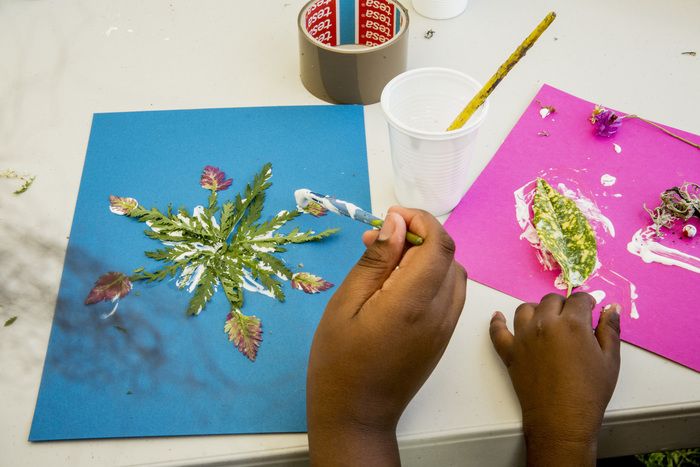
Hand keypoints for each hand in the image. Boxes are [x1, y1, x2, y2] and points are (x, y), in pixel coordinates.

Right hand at [307, 207, 466, 465]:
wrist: (357, 414)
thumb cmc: (338, 360)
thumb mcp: (346, 303)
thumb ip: (376, 261)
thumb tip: (396, 223)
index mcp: (412, 302)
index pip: (438, 244)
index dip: (420, 220)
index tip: (390, 217)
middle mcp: (440, 312)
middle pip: (449, 255)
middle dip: (420, 236)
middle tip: (379, 241)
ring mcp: (446, 327)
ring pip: (454, 272)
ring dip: (428, 256)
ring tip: (388, 263)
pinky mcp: (444, 337)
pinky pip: (451, 293)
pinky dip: (433, 277)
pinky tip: (400, 285)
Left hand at [489, 293, 620, 465]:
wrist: (561, 420)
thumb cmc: (590, 392)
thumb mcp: (610, 360)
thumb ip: (610, 329)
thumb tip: (612, 308)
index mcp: (572, 323)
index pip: (578, 299)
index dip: (587, 302)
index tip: (590, 308)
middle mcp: (544, 324)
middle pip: (551, 300)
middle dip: (564, 304)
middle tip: (572, 318)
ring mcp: (523, 336)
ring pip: (525, 309)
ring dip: (537, 309)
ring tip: (546, 319)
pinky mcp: (509, 351)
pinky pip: (497, 330)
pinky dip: (497, 322)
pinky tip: (498, 317)